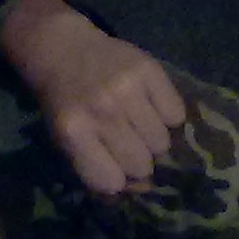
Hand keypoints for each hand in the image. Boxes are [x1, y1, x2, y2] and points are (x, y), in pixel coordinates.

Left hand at [10, 1, 186, 197]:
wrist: (62, 48)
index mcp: (74, 134)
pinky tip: (151, 107)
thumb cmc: (63, 101)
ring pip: (161, 142)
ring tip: (139, 125)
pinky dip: (168, 116)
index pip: (110, 182)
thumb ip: (94, 166)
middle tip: (129, 146)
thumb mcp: (63, 138)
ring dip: (154, 140)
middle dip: (138, 162)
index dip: (116, 180)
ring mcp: (127, 90)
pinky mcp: (149, 70)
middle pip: (141, 165)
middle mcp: (102, 112)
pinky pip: (176, 114)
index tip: (114, 170)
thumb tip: (138, 190)